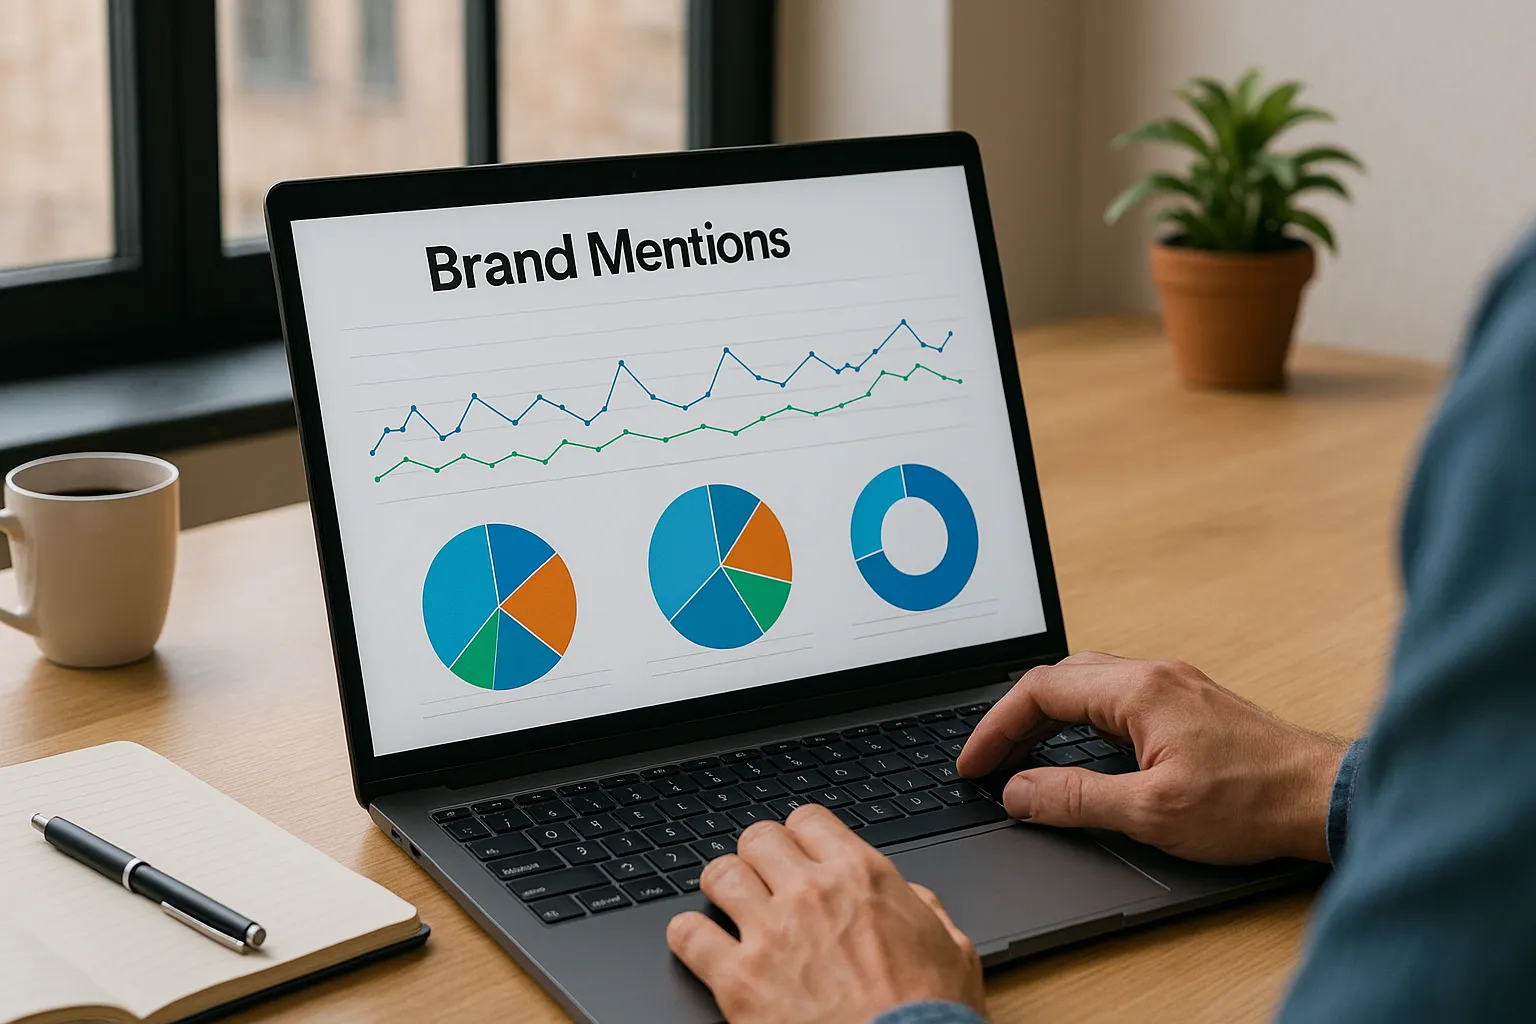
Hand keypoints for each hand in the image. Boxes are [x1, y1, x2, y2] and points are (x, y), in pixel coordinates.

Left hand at [667, 804, 984, 1023]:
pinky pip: (689, 936)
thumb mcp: (952, 948)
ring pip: (720, 874)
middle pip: (758, 837)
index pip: (808, 819)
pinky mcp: (739, 981)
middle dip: (758, 856)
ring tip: (728, 905)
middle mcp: (811, 892)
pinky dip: (688, 936)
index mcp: (861, 876)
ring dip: (723, 887)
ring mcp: (770, 934)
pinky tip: (699, 943)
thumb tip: (908, 897)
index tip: (797, 851)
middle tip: (762, 878)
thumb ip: (922, 908)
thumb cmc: (932, 1013)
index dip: (800, 836)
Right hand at [957, 652, 1347, 863]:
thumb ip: (1075, 799)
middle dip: (1015, 718)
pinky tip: (1080, 746)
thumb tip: (1019, 792)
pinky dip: (1082, 718)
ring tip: (1023, 754)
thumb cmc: (1253, 802)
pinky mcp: (1191, 704)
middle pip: (1061, 679)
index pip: (1041, 691)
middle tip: (990, 760)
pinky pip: (1117, 696)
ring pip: (1090, 684)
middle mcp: (1155, 675)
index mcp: (1139, 690)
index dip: (996, 728)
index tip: (974, 763)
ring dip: (1049, 715)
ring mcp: (1176, 685)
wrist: (1325, 798)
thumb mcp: (1151, 812)